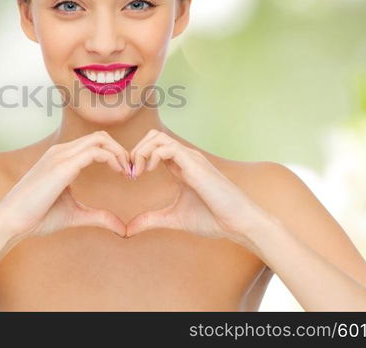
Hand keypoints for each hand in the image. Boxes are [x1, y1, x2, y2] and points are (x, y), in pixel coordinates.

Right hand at [0, 131, 131, 240]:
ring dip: (120, 153)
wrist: (11, 221)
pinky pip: (94, 152)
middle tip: (133, 171)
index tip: (127, 174)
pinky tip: (120, 172)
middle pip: (100, 136)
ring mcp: (60, 156)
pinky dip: (113, 158)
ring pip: (99, 139)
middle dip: (121, 150)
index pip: (94, 143)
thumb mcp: (74, 215)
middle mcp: (61, 152)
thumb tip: (122, 228)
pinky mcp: (62, 166)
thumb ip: (98, 217)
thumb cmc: (36, 217)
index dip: (115, 154)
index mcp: (61, 158)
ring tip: (129, 172)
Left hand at [126, 129, 267, 247]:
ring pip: (157, 137)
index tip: (129, 177)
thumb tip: (127, 230)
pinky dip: (151, 155)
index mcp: (180, 167)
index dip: (136, 157)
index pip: (153, 147)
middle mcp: (185, 158)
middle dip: (135, 150)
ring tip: (136, 172)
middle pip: (152, 136)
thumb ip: (150, 220)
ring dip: (140, 151)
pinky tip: (148, 172)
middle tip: (130, 172)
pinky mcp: (194, 164)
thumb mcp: (173, 219)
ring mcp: (190, 158)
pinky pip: (167, 148)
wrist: (238, 223)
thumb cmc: (213, 219)